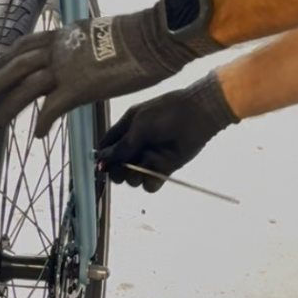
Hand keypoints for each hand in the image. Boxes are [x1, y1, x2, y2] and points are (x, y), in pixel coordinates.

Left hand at [0, 0, 222, 137]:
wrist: (151, 39)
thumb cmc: (138, 36)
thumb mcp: (104, 32)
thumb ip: (88, 43)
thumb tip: (90, 49)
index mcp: (65, 34)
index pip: (27, 44)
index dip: (8, 56)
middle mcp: (59, 49)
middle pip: (16, 66)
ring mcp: (65, 68)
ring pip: (24, 88)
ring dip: (7, 106)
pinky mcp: (77, 89)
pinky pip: (50, 109)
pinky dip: (42, 123)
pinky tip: (38, 135)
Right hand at [95, 71, 238, 191]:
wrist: (197, 116)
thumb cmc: (165, 114)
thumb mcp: (139, 127)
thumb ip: (121, 146)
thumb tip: (101, 160)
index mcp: (127, 128)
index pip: (108, 146)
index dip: (103, 158)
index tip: (100, 168)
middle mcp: (136, 144)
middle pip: (117, 165)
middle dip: (117, 171)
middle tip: (121, 171)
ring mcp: (149, 157)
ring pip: (132, 177)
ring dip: (132, 177)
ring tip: (139, 170)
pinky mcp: (164, 168)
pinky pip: (150, 183)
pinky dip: (150, 182)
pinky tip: (153, 174)